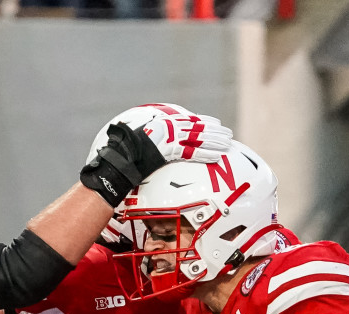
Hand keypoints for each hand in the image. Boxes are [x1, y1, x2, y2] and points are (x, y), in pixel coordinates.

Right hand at [81, 115, 232, 206]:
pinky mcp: (172, 149)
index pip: (188, 121)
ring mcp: (171, 138)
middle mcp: (170, 128)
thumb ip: (151, 141)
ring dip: (215, 141)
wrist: (121, 154)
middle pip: (198, 128)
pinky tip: (217, 156)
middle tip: (228, 133)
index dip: (203, 121)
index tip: (214, 122)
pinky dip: (206, 153)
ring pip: (199, 138)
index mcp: (165, 124)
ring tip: (228, 144)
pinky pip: (192, 152)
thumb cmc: (127, 149)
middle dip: (214, 131)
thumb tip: (152, 147)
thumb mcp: (140, 140)